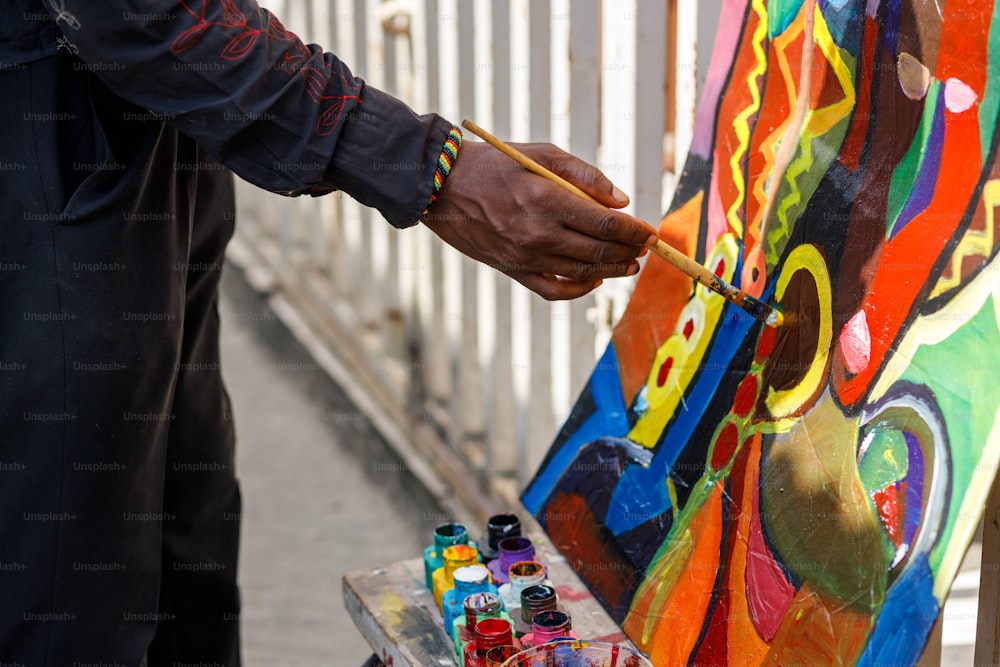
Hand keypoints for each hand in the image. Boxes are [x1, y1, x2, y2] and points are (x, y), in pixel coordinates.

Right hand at [421, 141, 658, 299]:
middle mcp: (537, 233)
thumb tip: (621, 202)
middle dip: (628, 250)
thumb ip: (585, 176)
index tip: (650, 231)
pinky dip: (580, 288)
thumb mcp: (542, 154)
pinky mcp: (513, 270)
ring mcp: (525, 256)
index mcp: (545, 199)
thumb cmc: (496, 164)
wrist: (443, 188)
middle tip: (645, 246)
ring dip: (613, 269)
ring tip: (630, 263)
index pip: (604, 222)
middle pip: (598, 250)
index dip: (634, 230)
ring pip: (582, 272)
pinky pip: (555, 290)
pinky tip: (595, 278)